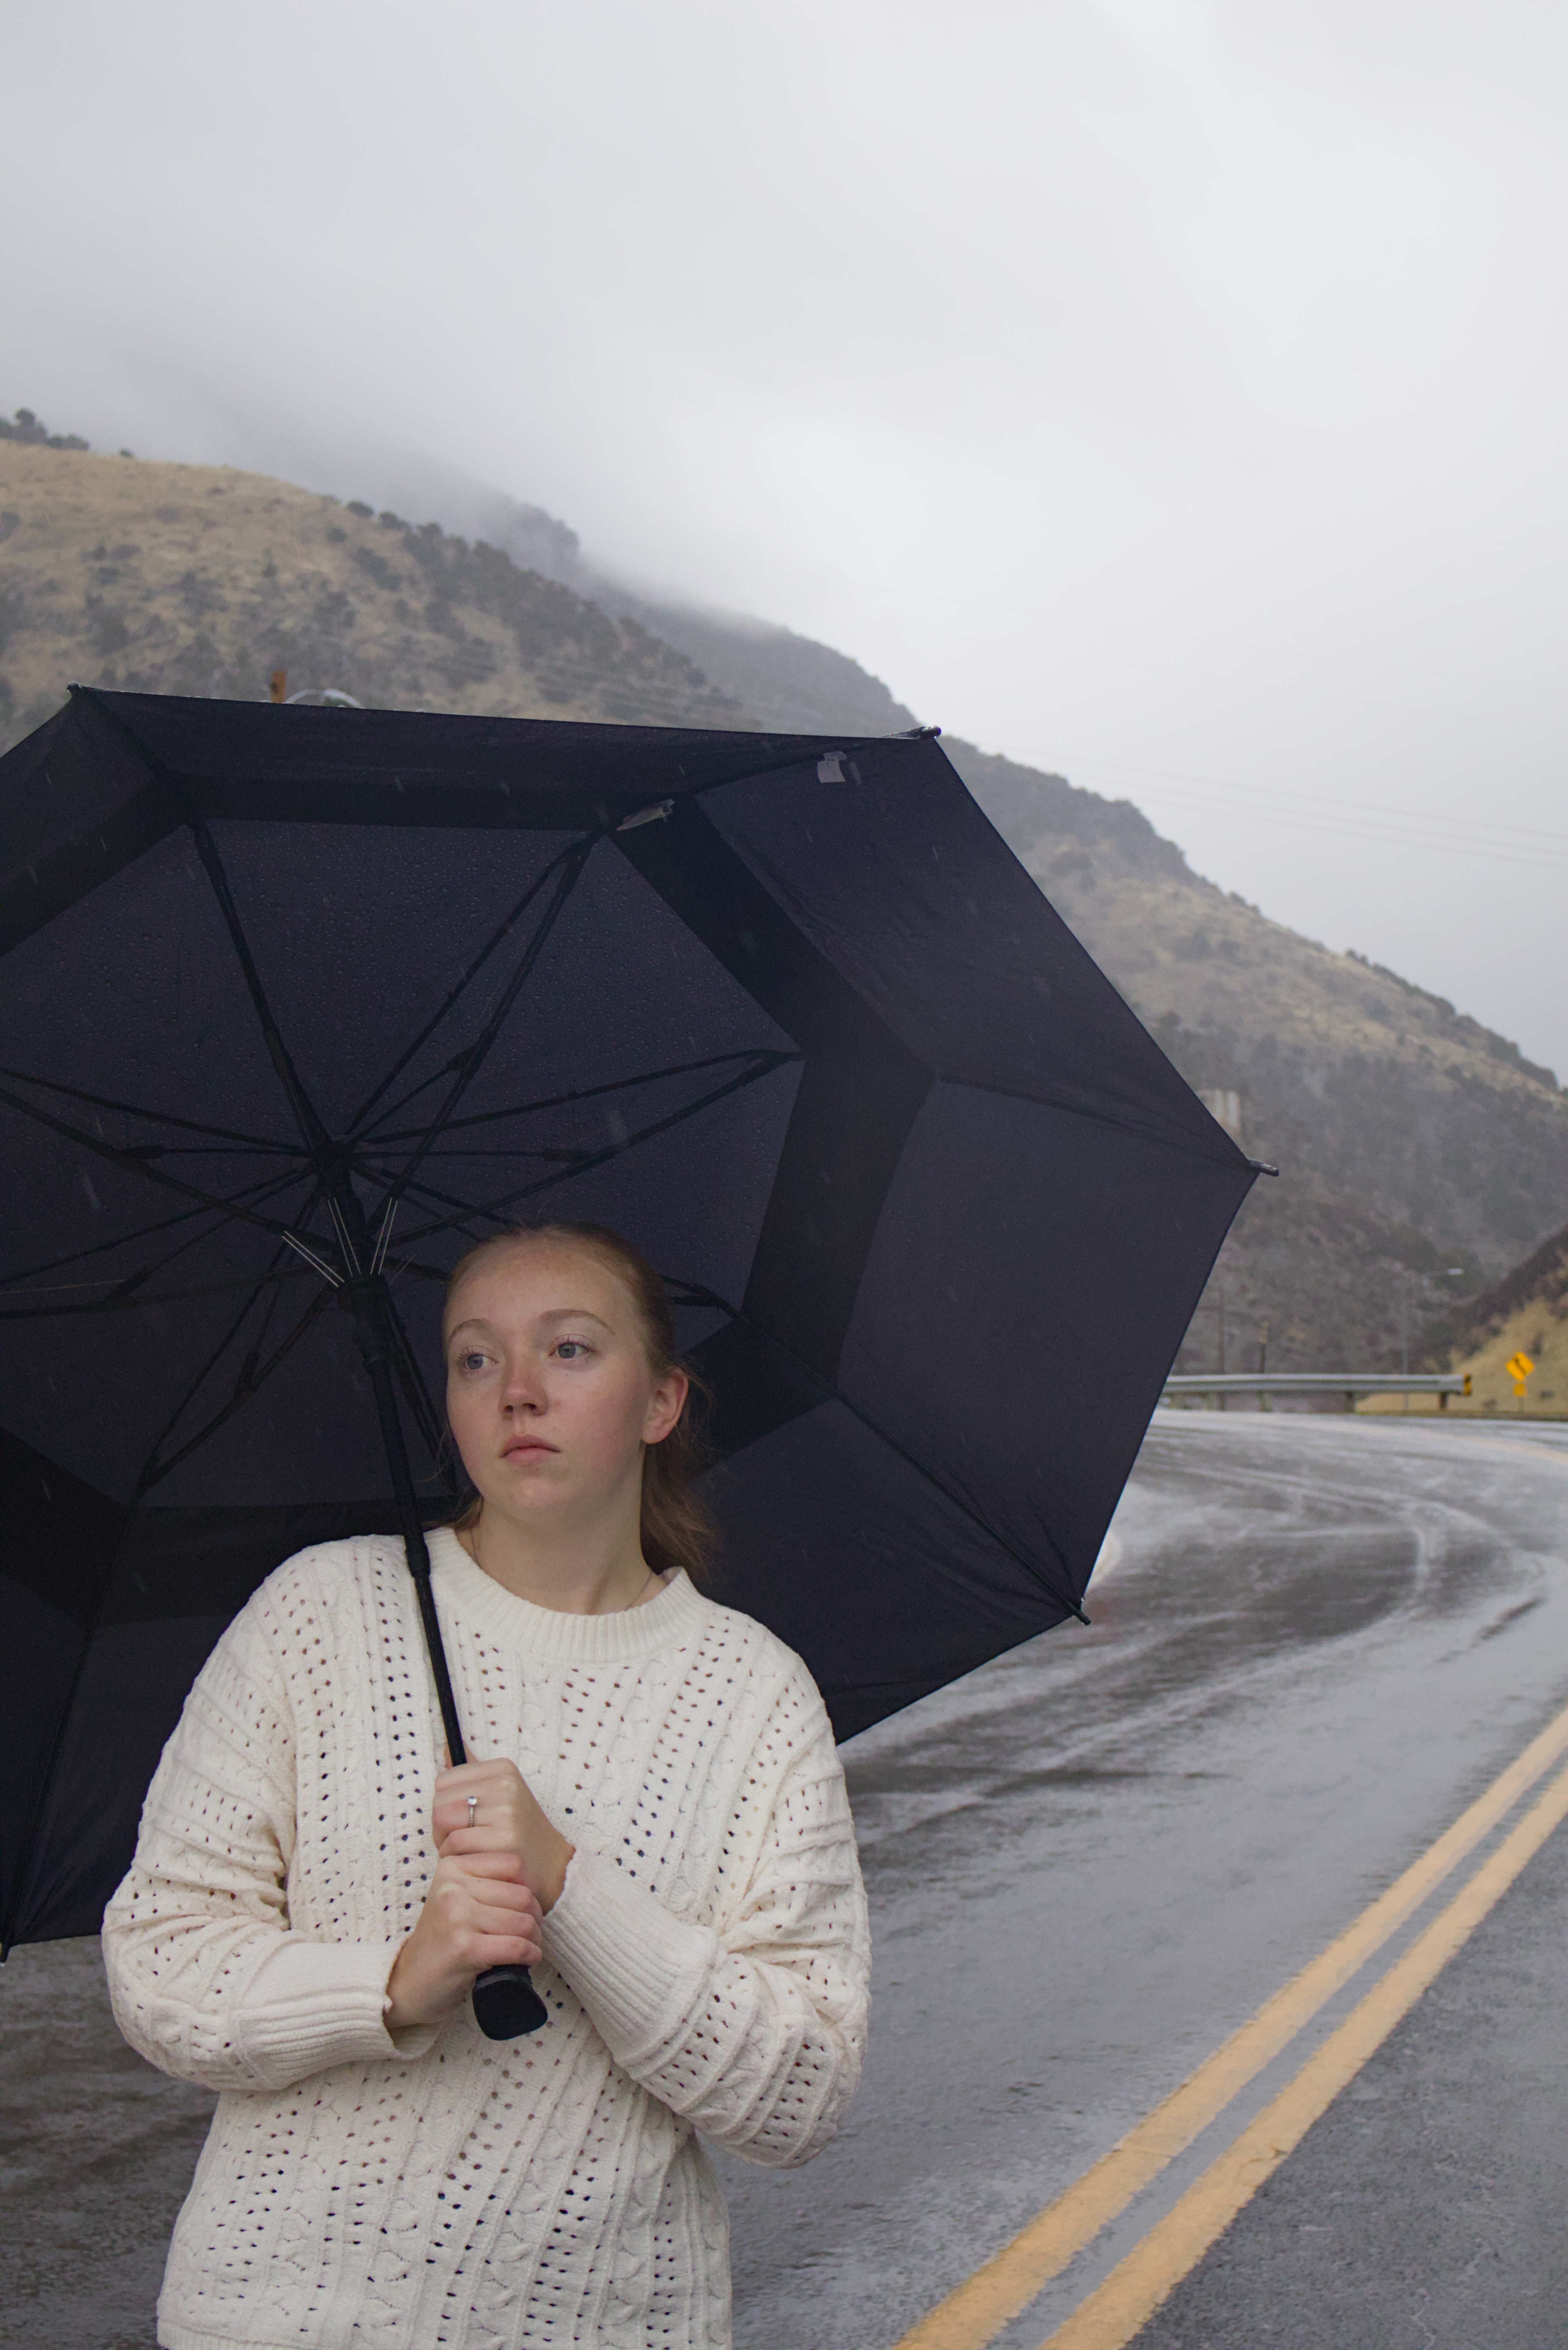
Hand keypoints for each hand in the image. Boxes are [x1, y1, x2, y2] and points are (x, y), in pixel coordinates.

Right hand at [384, 1850, 542, 2030]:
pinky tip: (529, 1958)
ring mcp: (457, 1917)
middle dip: (536, 1917)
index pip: (513, 1863)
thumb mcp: (457, 1896)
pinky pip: (516, 1947)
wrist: (411, 1980)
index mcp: (452, 1866)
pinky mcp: (465, 1948)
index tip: (526, 1906)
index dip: (529, 1886)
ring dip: (535, 1938)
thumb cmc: (443, 1938)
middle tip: (532, 1931)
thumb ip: (487, 1880)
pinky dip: (530, 1954)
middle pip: (522, 1894)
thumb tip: (536, 1880)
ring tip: (530, 1945)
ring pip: (522, 1922)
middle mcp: (452, 1887)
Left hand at [433, 1757, 574, 1916]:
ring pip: (444, 1823)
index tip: (460, 1821)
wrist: (550, 1864)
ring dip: (445, 1844)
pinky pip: (455, 1845)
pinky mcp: (505, 1839)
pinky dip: (455, 1858)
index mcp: (503, 1769)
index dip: (443, 1805)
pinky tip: (471, 1863)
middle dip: (441, 1827)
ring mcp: (507, 1811)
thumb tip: (446, 1745)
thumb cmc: (515, 1829)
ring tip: (464, 1852)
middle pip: (440, 1803)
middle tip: (458, 1841)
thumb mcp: (499, 1792)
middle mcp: (506, 1785)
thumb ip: (472, 1771)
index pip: (442, 1781)